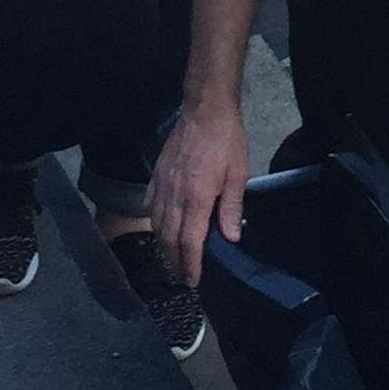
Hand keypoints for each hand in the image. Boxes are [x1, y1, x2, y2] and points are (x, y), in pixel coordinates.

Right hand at [152, 105, 248, 287]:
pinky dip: (154, 222)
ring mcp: (162, 184)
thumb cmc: (226, 141)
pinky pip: (150, 205)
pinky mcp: (156, 174)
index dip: (190, 263)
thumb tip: (230, 238)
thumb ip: (231, 207)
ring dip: (163, 245)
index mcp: (196, 197)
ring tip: (172, 259)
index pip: (190, 241)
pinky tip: (160, 228)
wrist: (205, 110)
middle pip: (169, 237)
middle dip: (175, 261)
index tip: (192, 280)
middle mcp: (175, 195)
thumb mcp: (238, 174)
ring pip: (157, 223)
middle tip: (182, 277)